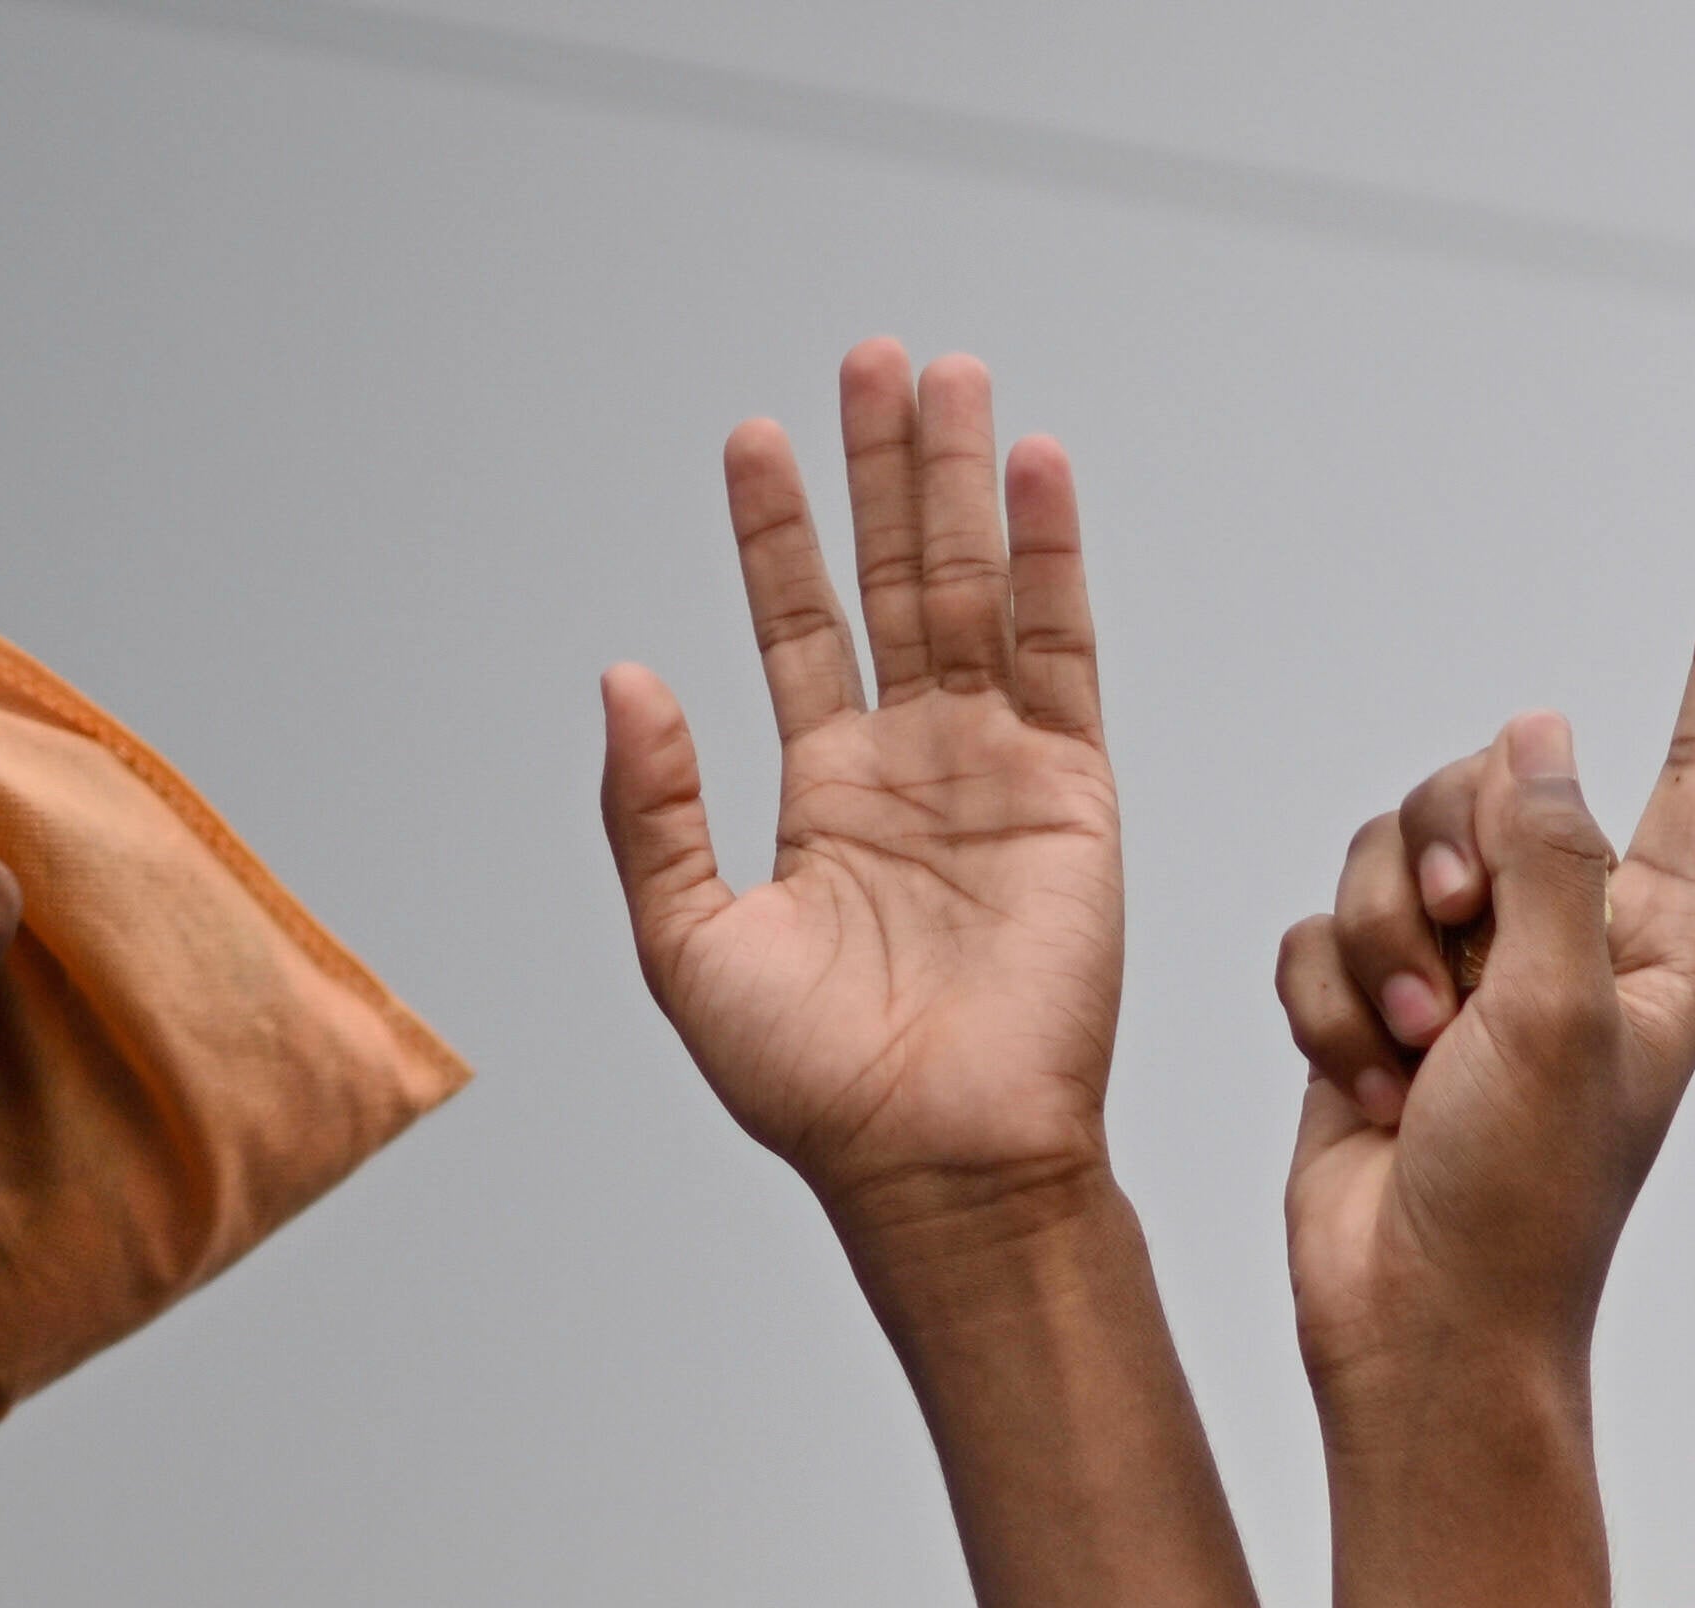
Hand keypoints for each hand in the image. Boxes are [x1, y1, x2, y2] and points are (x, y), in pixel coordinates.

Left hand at [598, 343, 1125, 1228]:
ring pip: (974, 592)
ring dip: (958, 483)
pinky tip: (1032, 469)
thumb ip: (649, 809)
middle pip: (896, 582)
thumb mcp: (685, 944)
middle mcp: (913, 769)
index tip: (755, 441)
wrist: (939, 1162)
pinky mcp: (1070, 792)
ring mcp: (996, 772)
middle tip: (869, 360)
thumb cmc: (821, 1091)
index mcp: (824, 799)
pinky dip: (1048, 556)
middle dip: (881, 470)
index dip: (776, 534)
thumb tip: (625, 676)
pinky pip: (1061, 650)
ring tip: (941, 375)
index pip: (798, 630)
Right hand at [1274, 561, 1694, 1413]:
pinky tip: (1362, 1082)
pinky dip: (1325, 1002)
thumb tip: (1540, 737)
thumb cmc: (1520, 1208)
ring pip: (1390, 852)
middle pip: (1492, 788)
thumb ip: (1553, 858)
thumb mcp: (1560, 1015)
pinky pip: (1319, 931)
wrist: (1418, 1326)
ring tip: (1410, 1055)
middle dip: (1445, 856)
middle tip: (1458, 968)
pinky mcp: (1371, 1008)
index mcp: (1655, 947)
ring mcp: (1467, 977)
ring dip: (1380, 948)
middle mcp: (1565, 945)